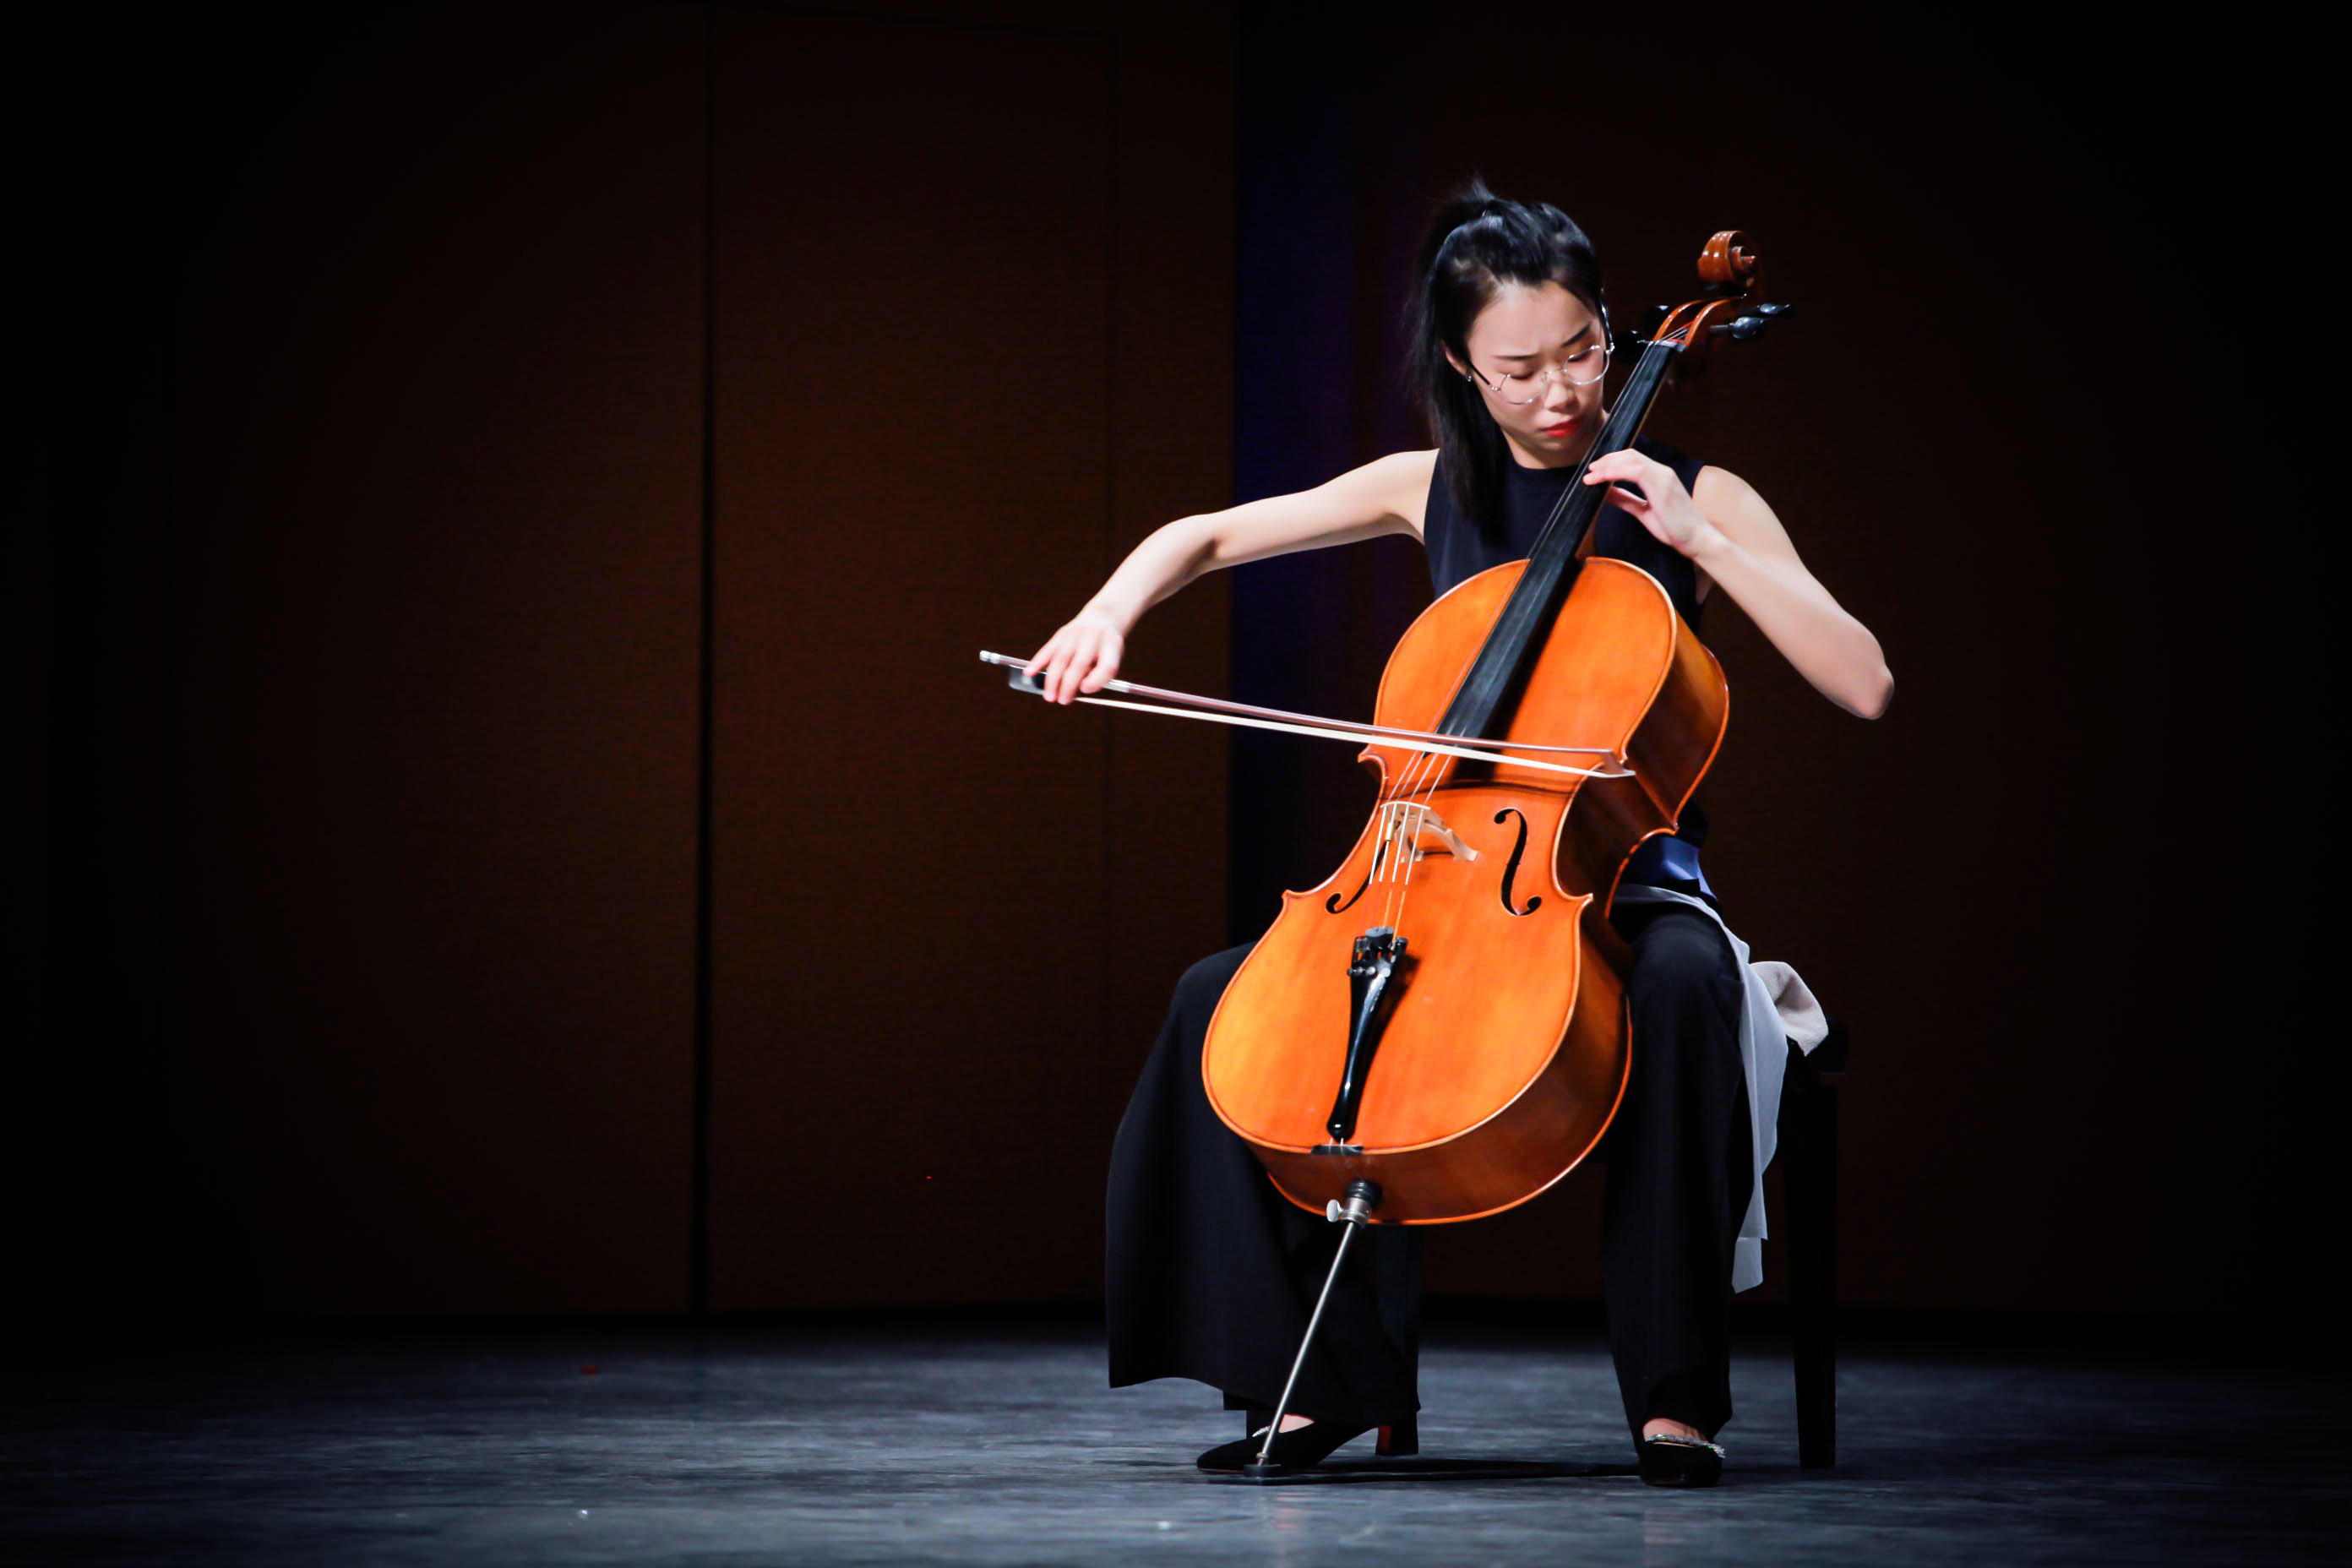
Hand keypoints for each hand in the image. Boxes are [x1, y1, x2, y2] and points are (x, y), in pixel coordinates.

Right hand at [1023, 607, 1126, 704]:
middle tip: (1063, 701)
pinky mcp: (1062, 632)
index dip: (1096, 681)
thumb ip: (1101, 674)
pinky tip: (1029, 673)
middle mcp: (1094, 636)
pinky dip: (1037, 662)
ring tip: (1049, 696)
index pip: (1107, 665)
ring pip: (1061, 658)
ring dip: (1053, 679)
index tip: (1085, 690)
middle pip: (1080, 663)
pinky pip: (1048, 648)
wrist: (1103, 616)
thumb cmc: (1107, 646)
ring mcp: (1077, 633)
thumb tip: (1078, 688)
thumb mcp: (1114, 657)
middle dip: (1069, 685)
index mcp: (1112, 644)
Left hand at [1581, 449, 1720, 558]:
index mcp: (1660, 476)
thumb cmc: (1675, 529)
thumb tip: (1606, 492)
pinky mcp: (1662, 485)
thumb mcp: (1644, 512)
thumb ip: (1626, 500)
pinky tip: (1602, 479)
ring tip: (1591, 475)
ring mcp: (1663, 477)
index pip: (1633, 460)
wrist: (1697, 540)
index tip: (1595, 470)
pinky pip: (1635, 470)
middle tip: (1589, 470)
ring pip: (1631, 459)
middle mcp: (1662, 472)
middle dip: (1607, 460)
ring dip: (1608, 465)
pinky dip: (1615, 472)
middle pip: (1630, 455)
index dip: (1612, 461)